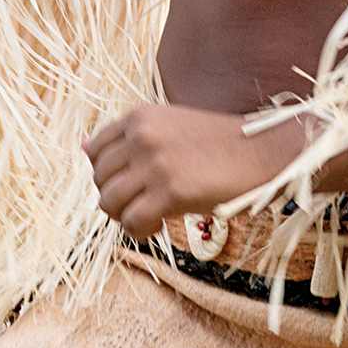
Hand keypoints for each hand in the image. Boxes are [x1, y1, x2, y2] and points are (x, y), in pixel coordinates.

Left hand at [83, 103, 290, 236]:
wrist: (266, 153)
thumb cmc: (222, 143)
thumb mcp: (170, 126)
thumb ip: (130, 136)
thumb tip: (82, 145)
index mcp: (141, 116)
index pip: (95, 149)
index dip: (107, 173)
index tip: (131, 183)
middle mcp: (142, 135)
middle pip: (98, 178)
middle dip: (115, 197)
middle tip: (142, 204)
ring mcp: (155, 163)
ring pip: (108, 201)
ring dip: (124, 216)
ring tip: (149, 216)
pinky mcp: (170, 191)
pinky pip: (132, 222)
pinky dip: (141, 231)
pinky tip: (161, 226)